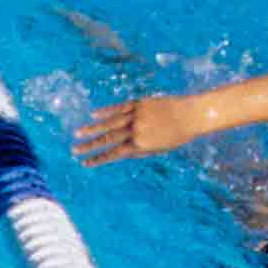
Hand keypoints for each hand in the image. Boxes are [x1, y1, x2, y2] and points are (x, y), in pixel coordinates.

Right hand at [70, 94, 206, 164]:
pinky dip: (106, 111)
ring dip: (92, 129)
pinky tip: (94, 115)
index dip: (98, 159)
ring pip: (110, 123)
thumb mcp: (159, 148)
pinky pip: (120, 108)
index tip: (85, 163)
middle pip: (108, 139)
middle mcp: (137, 130)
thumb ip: (139, 150)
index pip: (114, 154)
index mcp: (141, 145)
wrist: (193, 114)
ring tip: (78, 133)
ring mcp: (137, 115)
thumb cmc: (177, 135)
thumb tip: (120, 153)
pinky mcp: (140, 103)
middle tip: (74, 150)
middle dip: (89, 145)